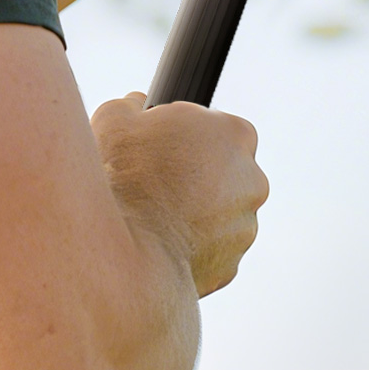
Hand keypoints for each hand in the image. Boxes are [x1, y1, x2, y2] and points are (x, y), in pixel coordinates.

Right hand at [92, 92, 267, 296]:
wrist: (124, 249)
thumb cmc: (123, 177)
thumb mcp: (116, 118)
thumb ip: (135, 104)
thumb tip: (137, 104)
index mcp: (234, 134)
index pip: (224, 129)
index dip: (194, 138)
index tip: (169, 147)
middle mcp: (252, 179)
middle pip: (229, 172)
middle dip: (201, 177)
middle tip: (160, 182)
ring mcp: (245, 226)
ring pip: (223, 215)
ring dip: (199, 215)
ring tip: (156, 216)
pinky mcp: (231, 265)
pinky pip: (212, 250)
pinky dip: (192, 248)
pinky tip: (161, 243)